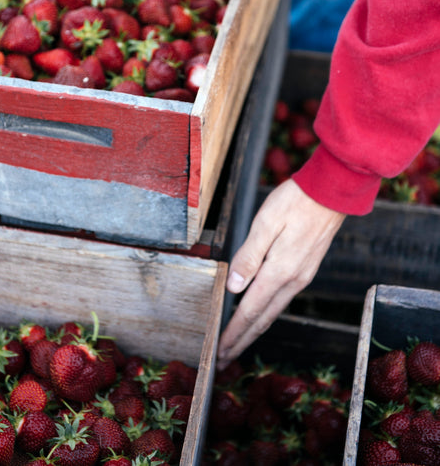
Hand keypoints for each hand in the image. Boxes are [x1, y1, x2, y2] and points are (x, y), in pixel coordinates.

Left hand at [216, 178, 344, 367]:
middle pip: (262, 319)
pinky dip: (266, 314)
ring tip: (238, 342)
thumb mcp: (265, 222)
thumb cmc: (295, 201)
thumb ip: (248, 256)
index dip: (233, 333)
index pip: (250, 310)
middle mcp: (292, 280)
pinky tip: (259, 314)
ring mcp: (302, 276)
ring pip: (273, 311)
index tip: (219, 351)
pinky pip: (282, 299)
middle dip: (241, 340)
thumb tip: (233, 287)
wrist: (331, 193)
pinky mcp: (306, 269)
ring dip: (254, 330)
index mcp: (279, 271)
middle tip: (223, 359)